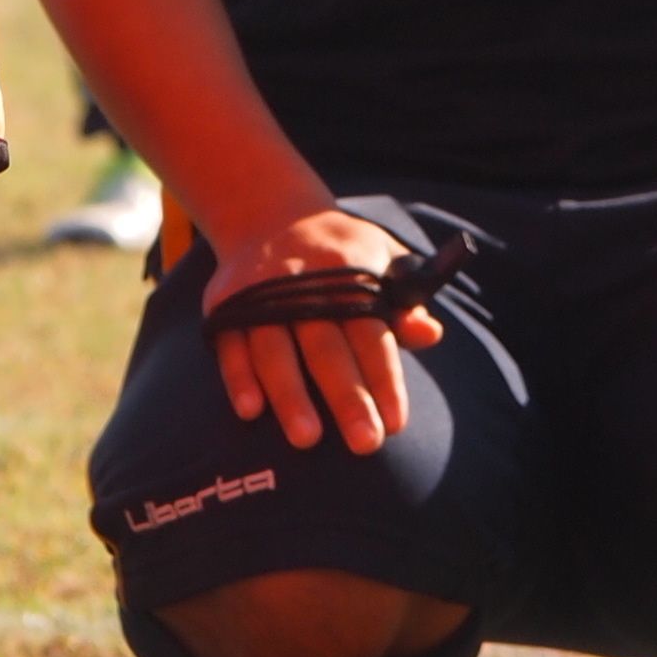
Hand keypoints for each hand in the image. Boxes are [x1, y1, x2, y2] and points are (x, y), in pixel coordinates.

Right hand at [202, 207, 443, 458]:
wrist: (269, 213)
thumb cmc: (340, 252)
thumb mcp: (382, 260)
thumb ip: (406, 302)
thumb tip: (430, 334)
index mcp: (350, 275)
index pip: (372, 332)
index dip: (384, 378)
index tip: (396, 423)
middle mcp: (304, 284)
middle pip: (326, 347)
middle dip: (346, 397)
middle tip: (365, 444)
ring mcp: (261, 293)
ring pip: (275, 348)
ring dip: (290, 394)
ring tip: (307, 439)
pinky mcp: (225, 303)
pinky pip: (230, 342)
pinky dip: (239, 376)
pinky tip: (251, 410)